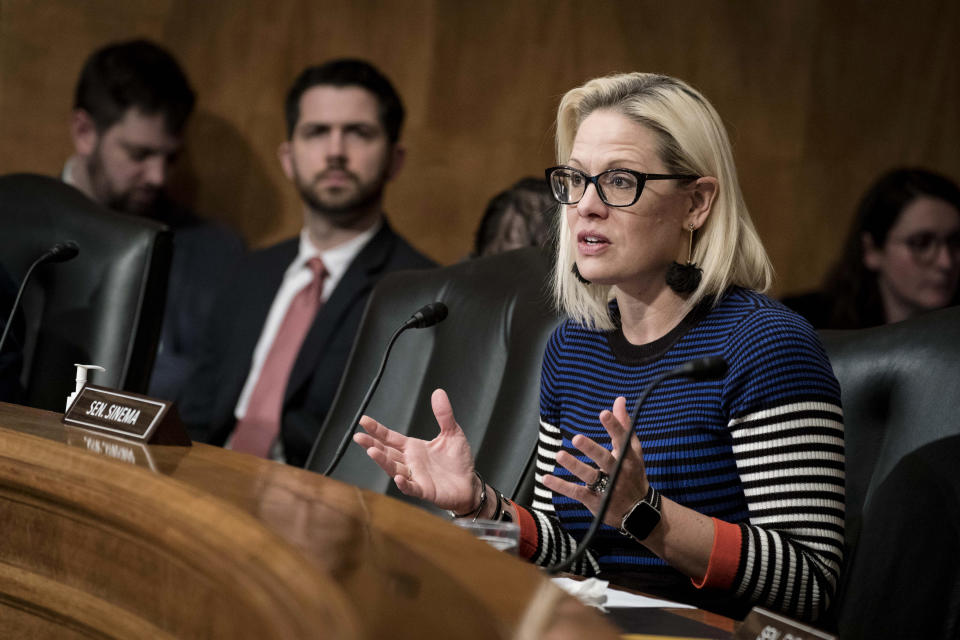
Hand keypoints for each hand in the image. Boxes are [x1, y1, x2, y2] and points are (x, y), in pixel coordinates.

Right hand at [352, 388, 478, 512]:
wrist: (469, 484)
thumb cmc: (458, 461)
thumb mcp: (452, 433)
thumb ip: (444, 414)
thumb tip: (438, 392)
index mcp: (413, 447)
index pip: (390, 437)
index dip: (377, 430)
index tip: (363, 421)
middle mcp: (410, 461)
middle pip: (386, 452)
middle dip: (372, 444)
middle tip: (358, 437)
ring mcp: (415, 476)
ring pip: (394, 468)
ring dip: (383, 461)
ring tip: (372, 452)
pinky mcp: (425, 490)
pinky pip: (411, 487)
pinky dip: (404, 483)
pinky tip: (398, 478)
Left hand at [542, 396, 648, 528]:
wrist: (639, 512)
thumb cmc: (634, 474)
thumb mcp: (633, 450)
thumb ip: (624, 425)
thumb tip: (619, 400)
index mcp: (628, 457)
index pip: (622, 439)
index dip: (614, 426)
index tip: (604, 413)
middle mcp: (618, 472)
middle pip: (604, 459)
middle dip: (591, 449)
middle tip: (577, 438)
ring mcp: (607, 488)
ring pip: (589, 476)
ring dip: (574, 466)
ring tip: (559, 455)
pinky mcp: (595, 501)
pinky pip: (576, 492)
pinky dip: (561, 486)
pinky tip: (546, 478)